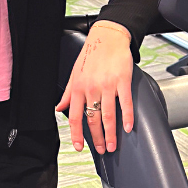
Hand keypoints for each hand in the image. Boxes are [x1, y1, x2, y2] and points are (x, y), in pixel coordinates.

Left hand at [55, 21, 133, 153]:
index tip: (79, 146)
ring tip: (112, 145)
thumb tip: (59, 108)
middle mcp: (91, 88)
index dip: (76, 134)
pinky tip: (128, 128)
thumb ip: (68, 93)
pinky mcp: (122, 81)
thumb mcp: (75, 73)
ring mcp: (107, 85)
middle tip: (101, 150)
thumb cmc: (91, 54)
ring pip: (108, 115)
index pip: (75, 116)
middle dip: (96, 138)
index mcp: (78, 87)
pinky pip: (125, 103)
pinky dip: (127, 117)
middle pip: (93, 119)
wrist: (108, 37)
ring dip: (110, 134)